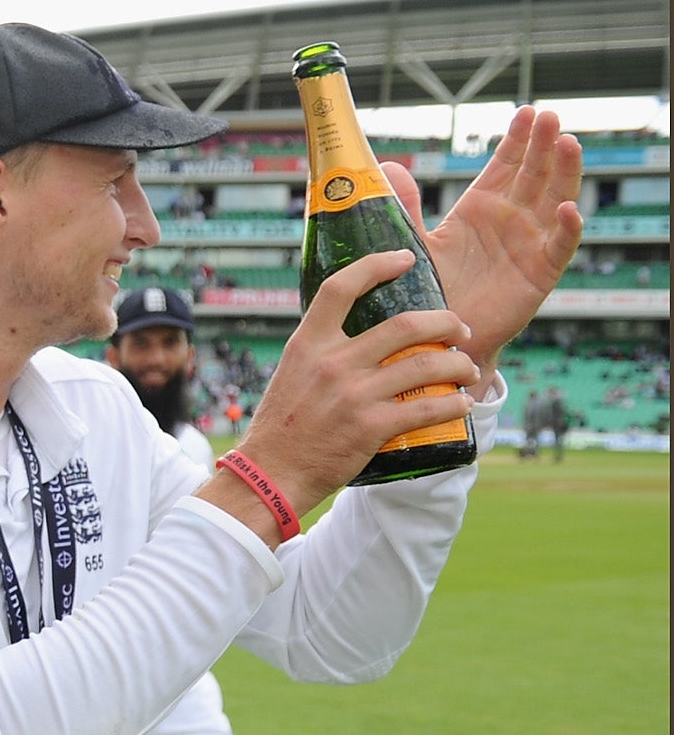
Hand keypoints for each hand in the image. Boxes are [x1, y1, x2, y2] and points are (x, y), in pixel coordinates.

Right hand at [221, 250, 482, 518]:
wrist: (268, 475)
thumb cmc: (281, 427)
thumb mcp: (291, 375)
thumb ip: (322, 353)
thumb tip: (359, 337)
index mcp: (307, 345)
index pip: (340, 288)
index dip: (376, 265)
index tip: (405, 259)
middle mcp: (332, 363)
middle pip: (406, 325)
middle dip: (446, 323)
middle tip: (460, 330)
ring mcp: (353, 395)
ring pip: (426, 365)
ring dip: (458, 365)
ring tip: (467, 369)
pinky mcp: (370, 427)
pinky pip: (427, 408)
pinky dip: (453, 404)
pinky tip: (461, 403)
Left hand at [405, 105, 584, 373]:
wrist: (436, 338)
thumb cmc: (426, 290)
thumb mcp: (414, 242)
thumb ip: (406, 205)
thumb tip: (387, 166)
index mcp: (480, 209)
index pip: (505, 166)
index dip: (518, 140)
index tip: (527, 112)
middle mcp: (509, 221)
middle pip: (534, 174)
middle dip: (543, 145)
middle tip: (550, 115)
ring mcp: (528, 245)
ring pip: (554, 200)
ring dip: (564, 172)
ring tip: (568, 142)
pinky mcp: (539, 274)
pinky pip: (558, 247)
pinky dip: (566, 228)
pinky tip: (568, 209)